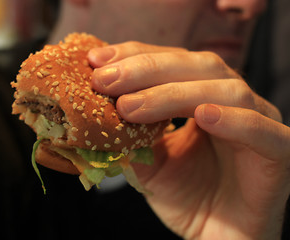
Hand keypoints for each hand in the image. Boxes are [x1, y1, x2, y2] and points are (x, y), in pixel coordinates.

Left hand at [88, 42, 289, 239]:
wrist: (217, 236)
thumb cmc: (187, 196)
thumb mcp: (149, 162)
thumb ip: (130, 136)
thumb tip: (95, 112)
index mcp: (203, 96)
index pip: (171, 62)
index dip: (135, 57)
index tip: (97, 61)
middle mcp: (231, 101)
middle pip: (196, 66)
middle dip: (146, 69)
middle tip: (105, 80)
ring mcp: (257, 121)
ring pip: (224, 90)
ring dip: (173, 93)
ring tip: (130, 106)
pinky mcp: (278, 151)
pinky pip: (259, 129)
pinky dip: (232, 120)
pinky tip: (202, 116)